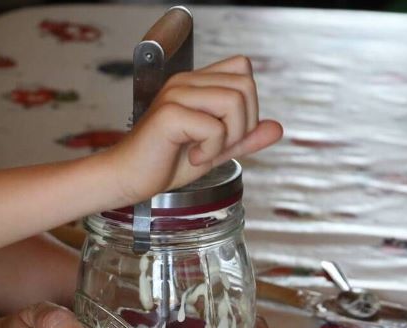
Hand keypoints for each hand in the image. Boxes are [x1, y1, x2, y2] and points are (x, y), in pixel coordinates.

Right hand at [105, 55, 282, 203]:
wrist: (129, 179)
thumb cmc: (164, 163)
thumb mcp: (216, 150)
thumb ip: (245, 138)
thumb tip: (277, 128)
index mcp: (196, 84)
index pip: (243, 68)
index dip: (249, 103)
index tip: (229, 132)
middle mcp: (185, 82)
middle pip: (246, 85)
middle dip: (244, 124)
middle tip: (219, 146)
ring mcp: (176, 94)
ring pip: (234, 101)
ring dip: (228, 137)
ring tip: (204, 152)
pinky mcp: (169, 113)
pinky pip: (214, 127)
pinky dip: (210, 150)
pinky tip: (191, 157)